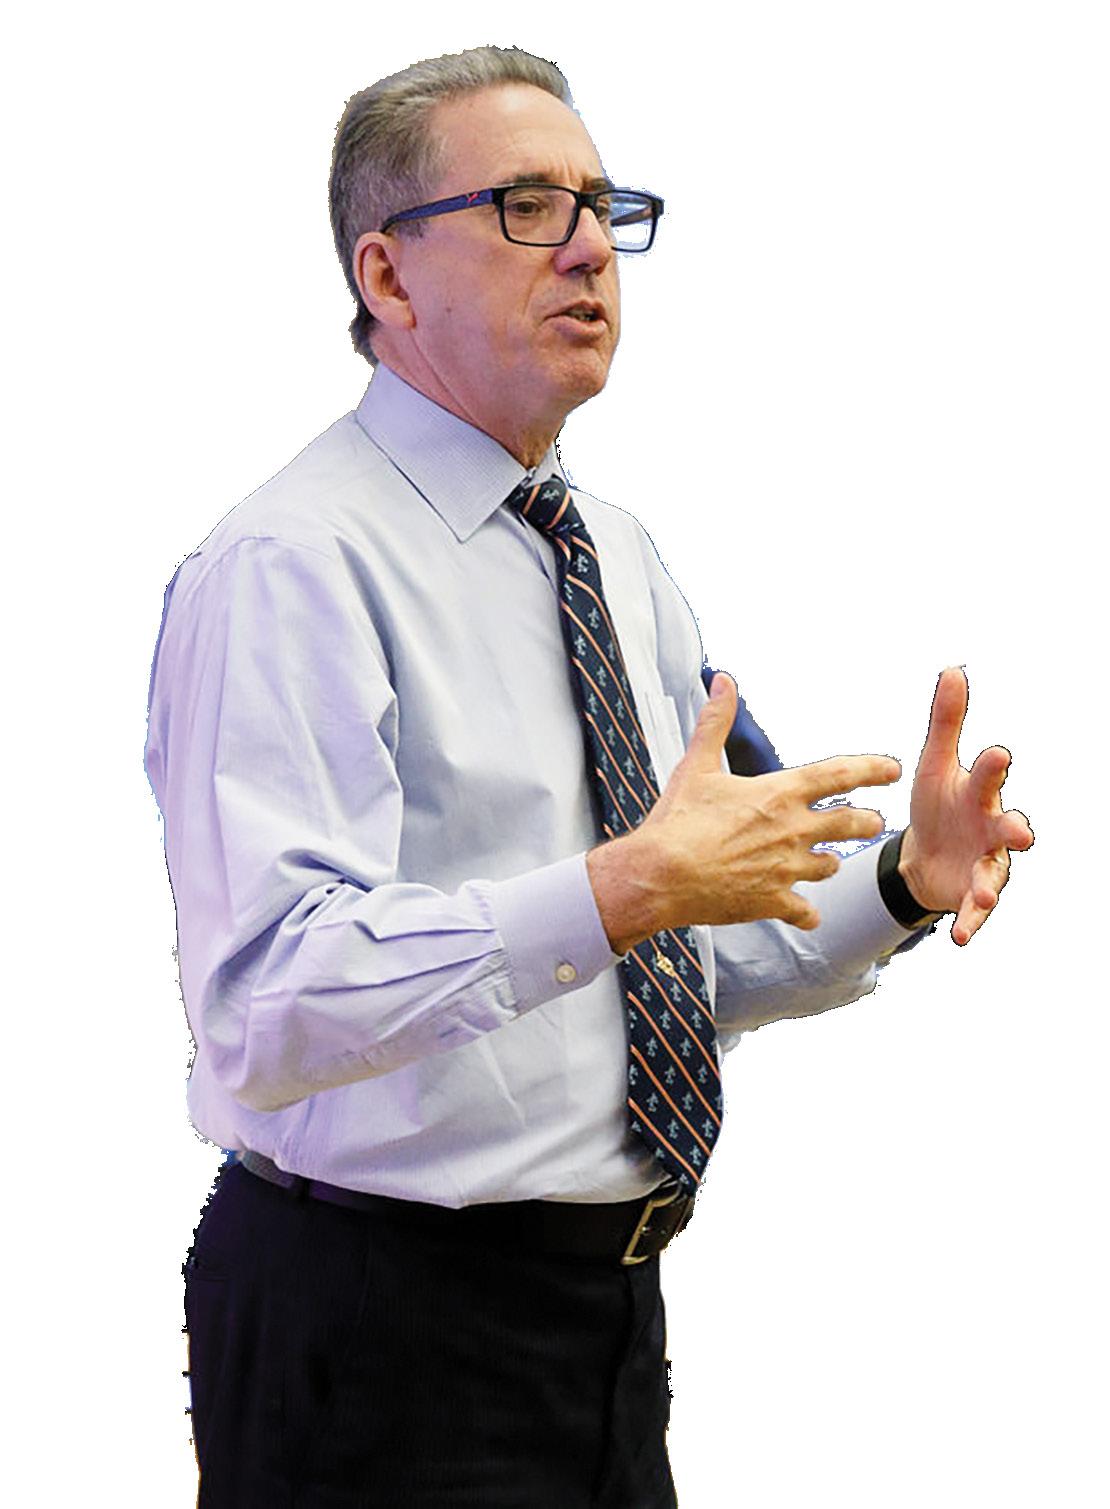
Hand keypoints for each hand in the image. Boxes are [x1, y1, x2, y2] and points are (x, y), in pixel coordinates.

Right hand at [587, 674, 901, 952]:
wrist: (659, 875)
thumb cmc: (676, 820)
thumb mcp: (696, 764)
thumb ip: (715, 722)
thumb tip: (724, 681)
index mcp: (778, 793)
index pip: (838, 775)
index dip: (871, 769)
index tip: (892, 769)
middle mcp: (792, 831)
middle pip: (850, 824)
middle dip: (867, 822)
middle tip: (874, 821)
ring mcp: (785, 869)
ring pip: (829, 866)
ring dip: (830, 862)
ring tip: (828, 862)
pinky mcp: (772, 902)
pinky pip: (804, 911)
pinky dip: (806, 913)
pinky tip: (806, 914)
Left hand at [899, 667, 1033, 945]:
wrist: (925, 849)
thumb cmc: (938, 801)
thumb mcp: (934, 762)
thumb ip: (945, 722)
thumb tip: (953, 670)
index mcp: (978, 794)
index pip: (989, 777)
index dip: (993, 766)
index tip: (995, 753)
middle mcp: (989, 829)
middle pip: (1007, 828)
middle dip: (1014, 831)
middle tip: (1020, 835)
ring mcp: (983, 863)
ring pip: (994, 875)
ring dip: (989, 886)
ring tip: (983, 895)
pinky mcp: (970, 893)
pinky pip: (974, 910)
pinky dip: (969, 922)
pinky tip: (960, 937)